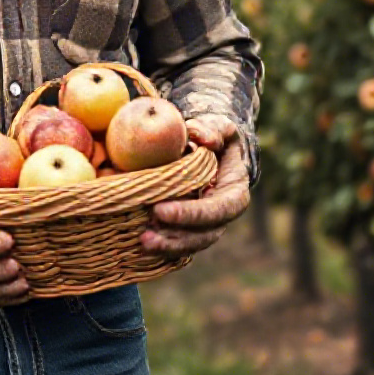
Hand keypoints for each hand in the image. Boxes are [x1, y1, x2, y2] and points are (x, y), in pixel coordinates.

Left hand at [140, 117, 249, 259]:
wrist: (211, 148)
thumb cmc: (216, 136)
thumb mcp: (220, 127)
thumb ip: (213, 129)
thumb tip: (202, 139)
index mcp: (234, 193)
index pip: (217, 210)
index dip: (190, 214)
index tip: (159, 210)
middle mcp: (223, 215)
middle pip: (204, 235)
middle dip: (175, 238)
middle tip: (145, 236)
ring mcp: (207, 225)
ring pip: (191, 244)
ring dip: (167, 247)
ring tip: (141, 243)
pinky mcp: (190, 228)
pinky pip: (179, 242)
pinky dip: (162, 246)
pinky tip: (139, 246)